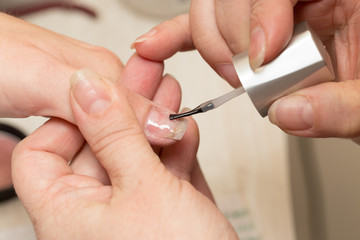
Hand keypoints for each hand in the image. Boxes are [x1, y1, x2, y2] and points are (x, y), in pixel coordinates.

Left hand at [12, 69, 237, 239]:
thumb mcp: (143, 190)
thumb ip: (114, 136)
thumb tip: (86, 87)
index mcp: (68, 213)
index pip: (42, 152)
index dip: (68, 119)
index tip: (98, 95)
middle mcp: (95, 211)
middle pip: (98, 146)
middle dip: (126, 109)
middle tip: (145, 76)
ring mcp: (132, 208)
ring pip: (135, 153)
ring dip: (154, 122)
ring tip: (170, 93)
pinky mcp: (163, 208)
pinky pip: (162, 169)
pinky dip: (175, 146)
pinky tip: (185, 127)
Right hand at [133, 1, 359, 139]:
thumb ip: (341, 108)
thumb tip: (288, 111)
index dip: (261, 12)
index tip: (263, 57)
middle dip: (233, 36)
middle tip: (248, 74)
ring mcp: (273, 12)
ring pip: (214, 8)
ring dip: (212, 45)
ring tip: (233, 75)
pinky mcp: (254, 33)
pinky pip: (208, 27)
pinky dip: (181, 37)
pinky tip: (158, 45)